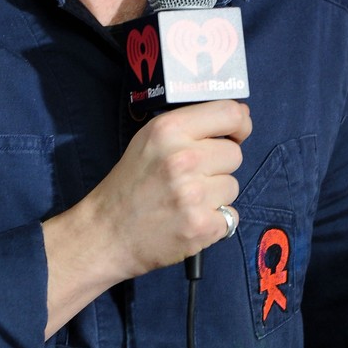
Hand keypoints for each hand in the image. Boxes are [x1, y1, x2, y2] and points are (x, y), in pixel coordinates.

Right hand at [42, 100, 250, 335]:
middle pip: (234, 154)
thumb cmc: (130, 184)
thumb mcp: (149, 139)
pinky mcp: (201, 226)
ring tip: (187, 200)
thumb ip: (190, 126)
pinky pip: (231, 216)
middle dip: (219, 165)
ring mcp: (193, 194)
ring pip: (233, 186)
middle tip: (192, 177)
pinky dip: (215, 220)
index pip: (230, 114)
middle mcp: (183, 158)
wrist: (107, 233)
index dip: (239, 124)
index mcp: (169, 130)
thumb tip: (238, 116)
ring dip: (216, 194)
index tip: (236, 134)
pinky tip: (190, 219)